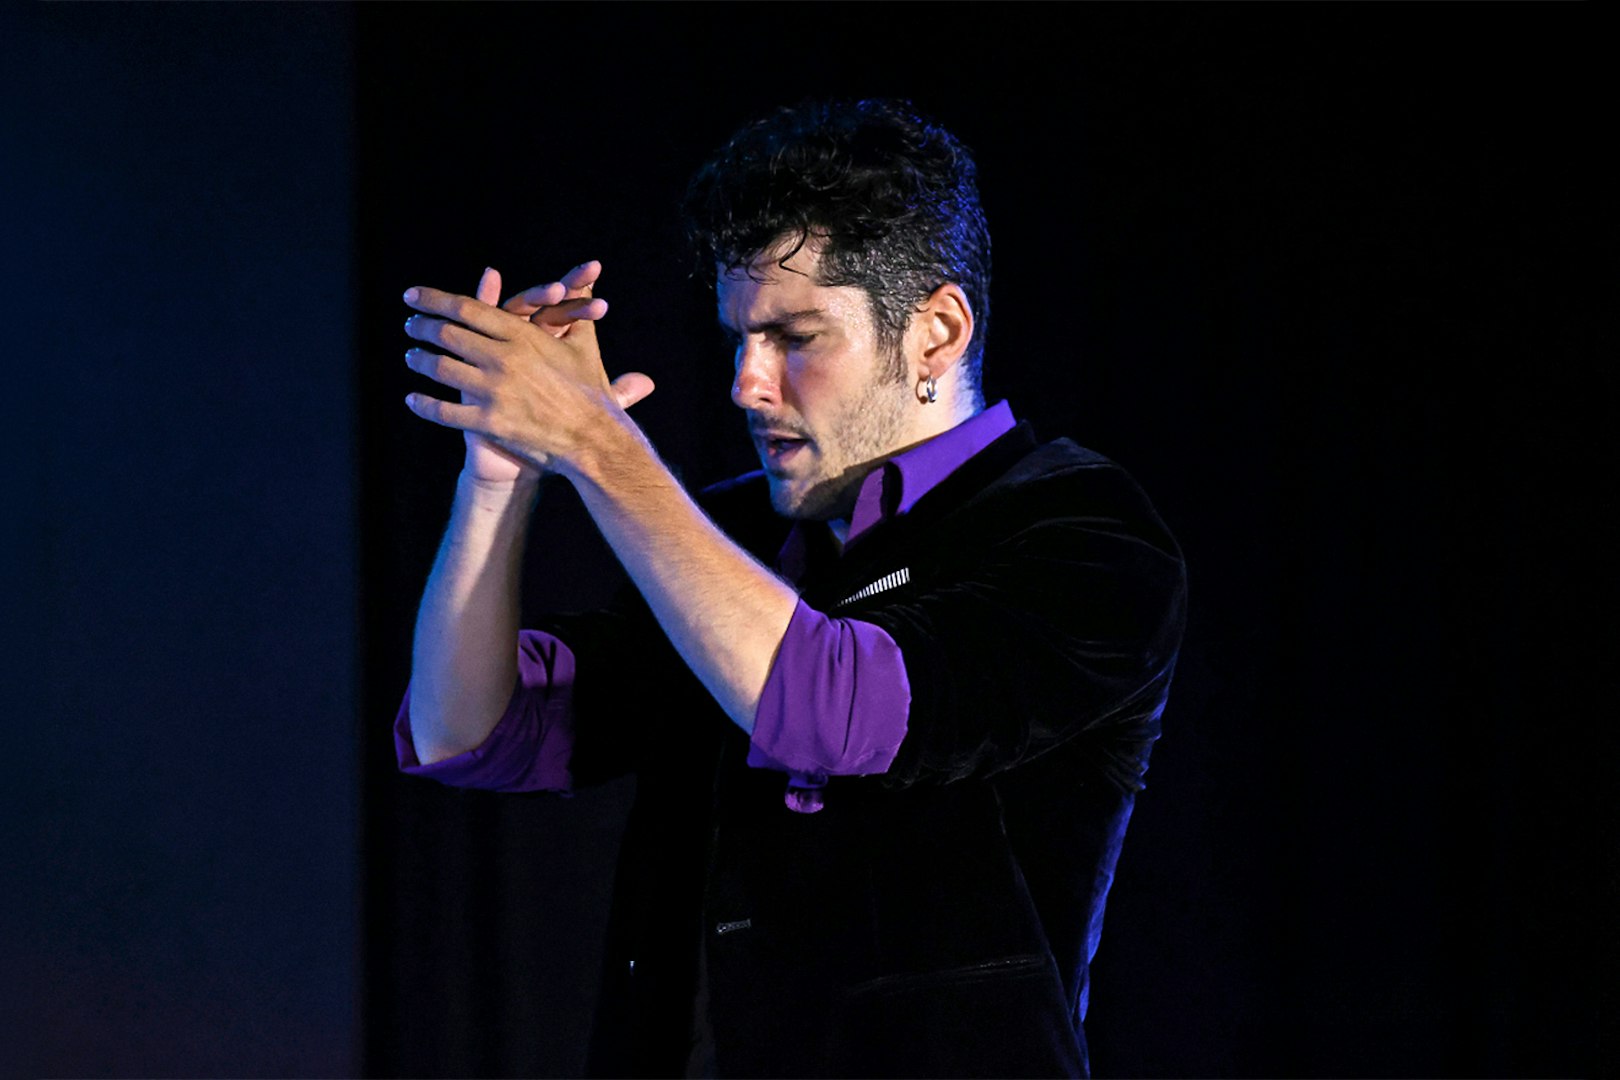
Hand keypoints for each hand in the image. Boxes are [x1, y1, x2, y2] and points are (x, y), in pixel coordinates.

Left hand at [403, 262, 653, 479]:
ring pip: (441, 370)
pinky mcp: (490, 423)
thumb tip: (591, 274)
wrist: (595, 439)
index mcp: (522, 336)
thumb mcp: (584, 343)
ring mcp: (495, 392)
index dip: (434, 300)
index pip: (467, 309)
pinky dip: (424, 405)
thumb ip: (578, 305)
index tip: (413, 296)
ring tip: (412, 357)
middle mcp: (504, 359)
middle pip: (448, 335)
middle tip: (411, 325)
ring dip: (420, 361)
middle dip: (422, 328)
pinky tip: (413, 400)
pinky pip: (445, 412)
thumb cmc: (591, 390)